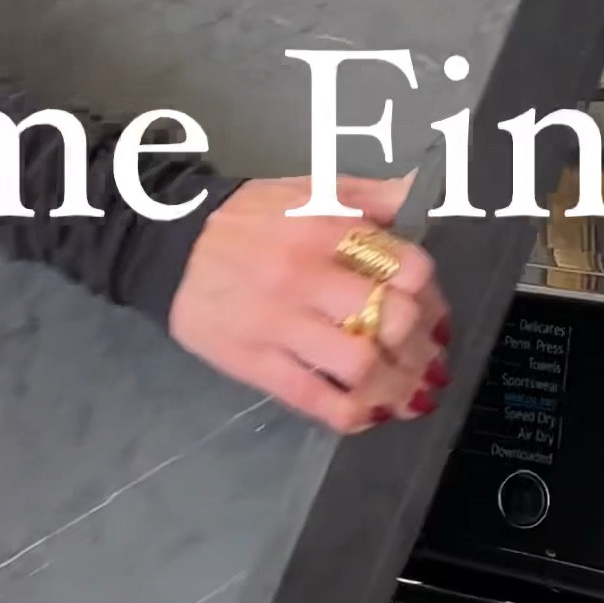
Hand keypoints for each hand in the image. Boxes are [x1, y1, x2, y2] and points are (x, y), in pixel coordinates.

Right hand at [167, 176, 450, 435]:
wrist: (169, 243)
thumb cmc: (251, 219)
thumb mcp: (312, 190)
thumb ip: (374, 195)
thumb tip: (425, 192)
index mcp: (328, 227)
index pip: (408, 267)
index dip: (432, 298)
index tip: (434, 316)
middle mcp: (307, 274)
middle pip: (392, 319)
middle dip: (422, 348)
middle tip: (429, 361)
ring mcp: (278, 321)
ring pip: (359, 365)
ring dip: (398, 388)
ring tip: (412, 396)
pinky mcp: (252, 360)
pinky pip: (313, 397)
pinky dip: (352, 412)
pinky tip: (370, 412)